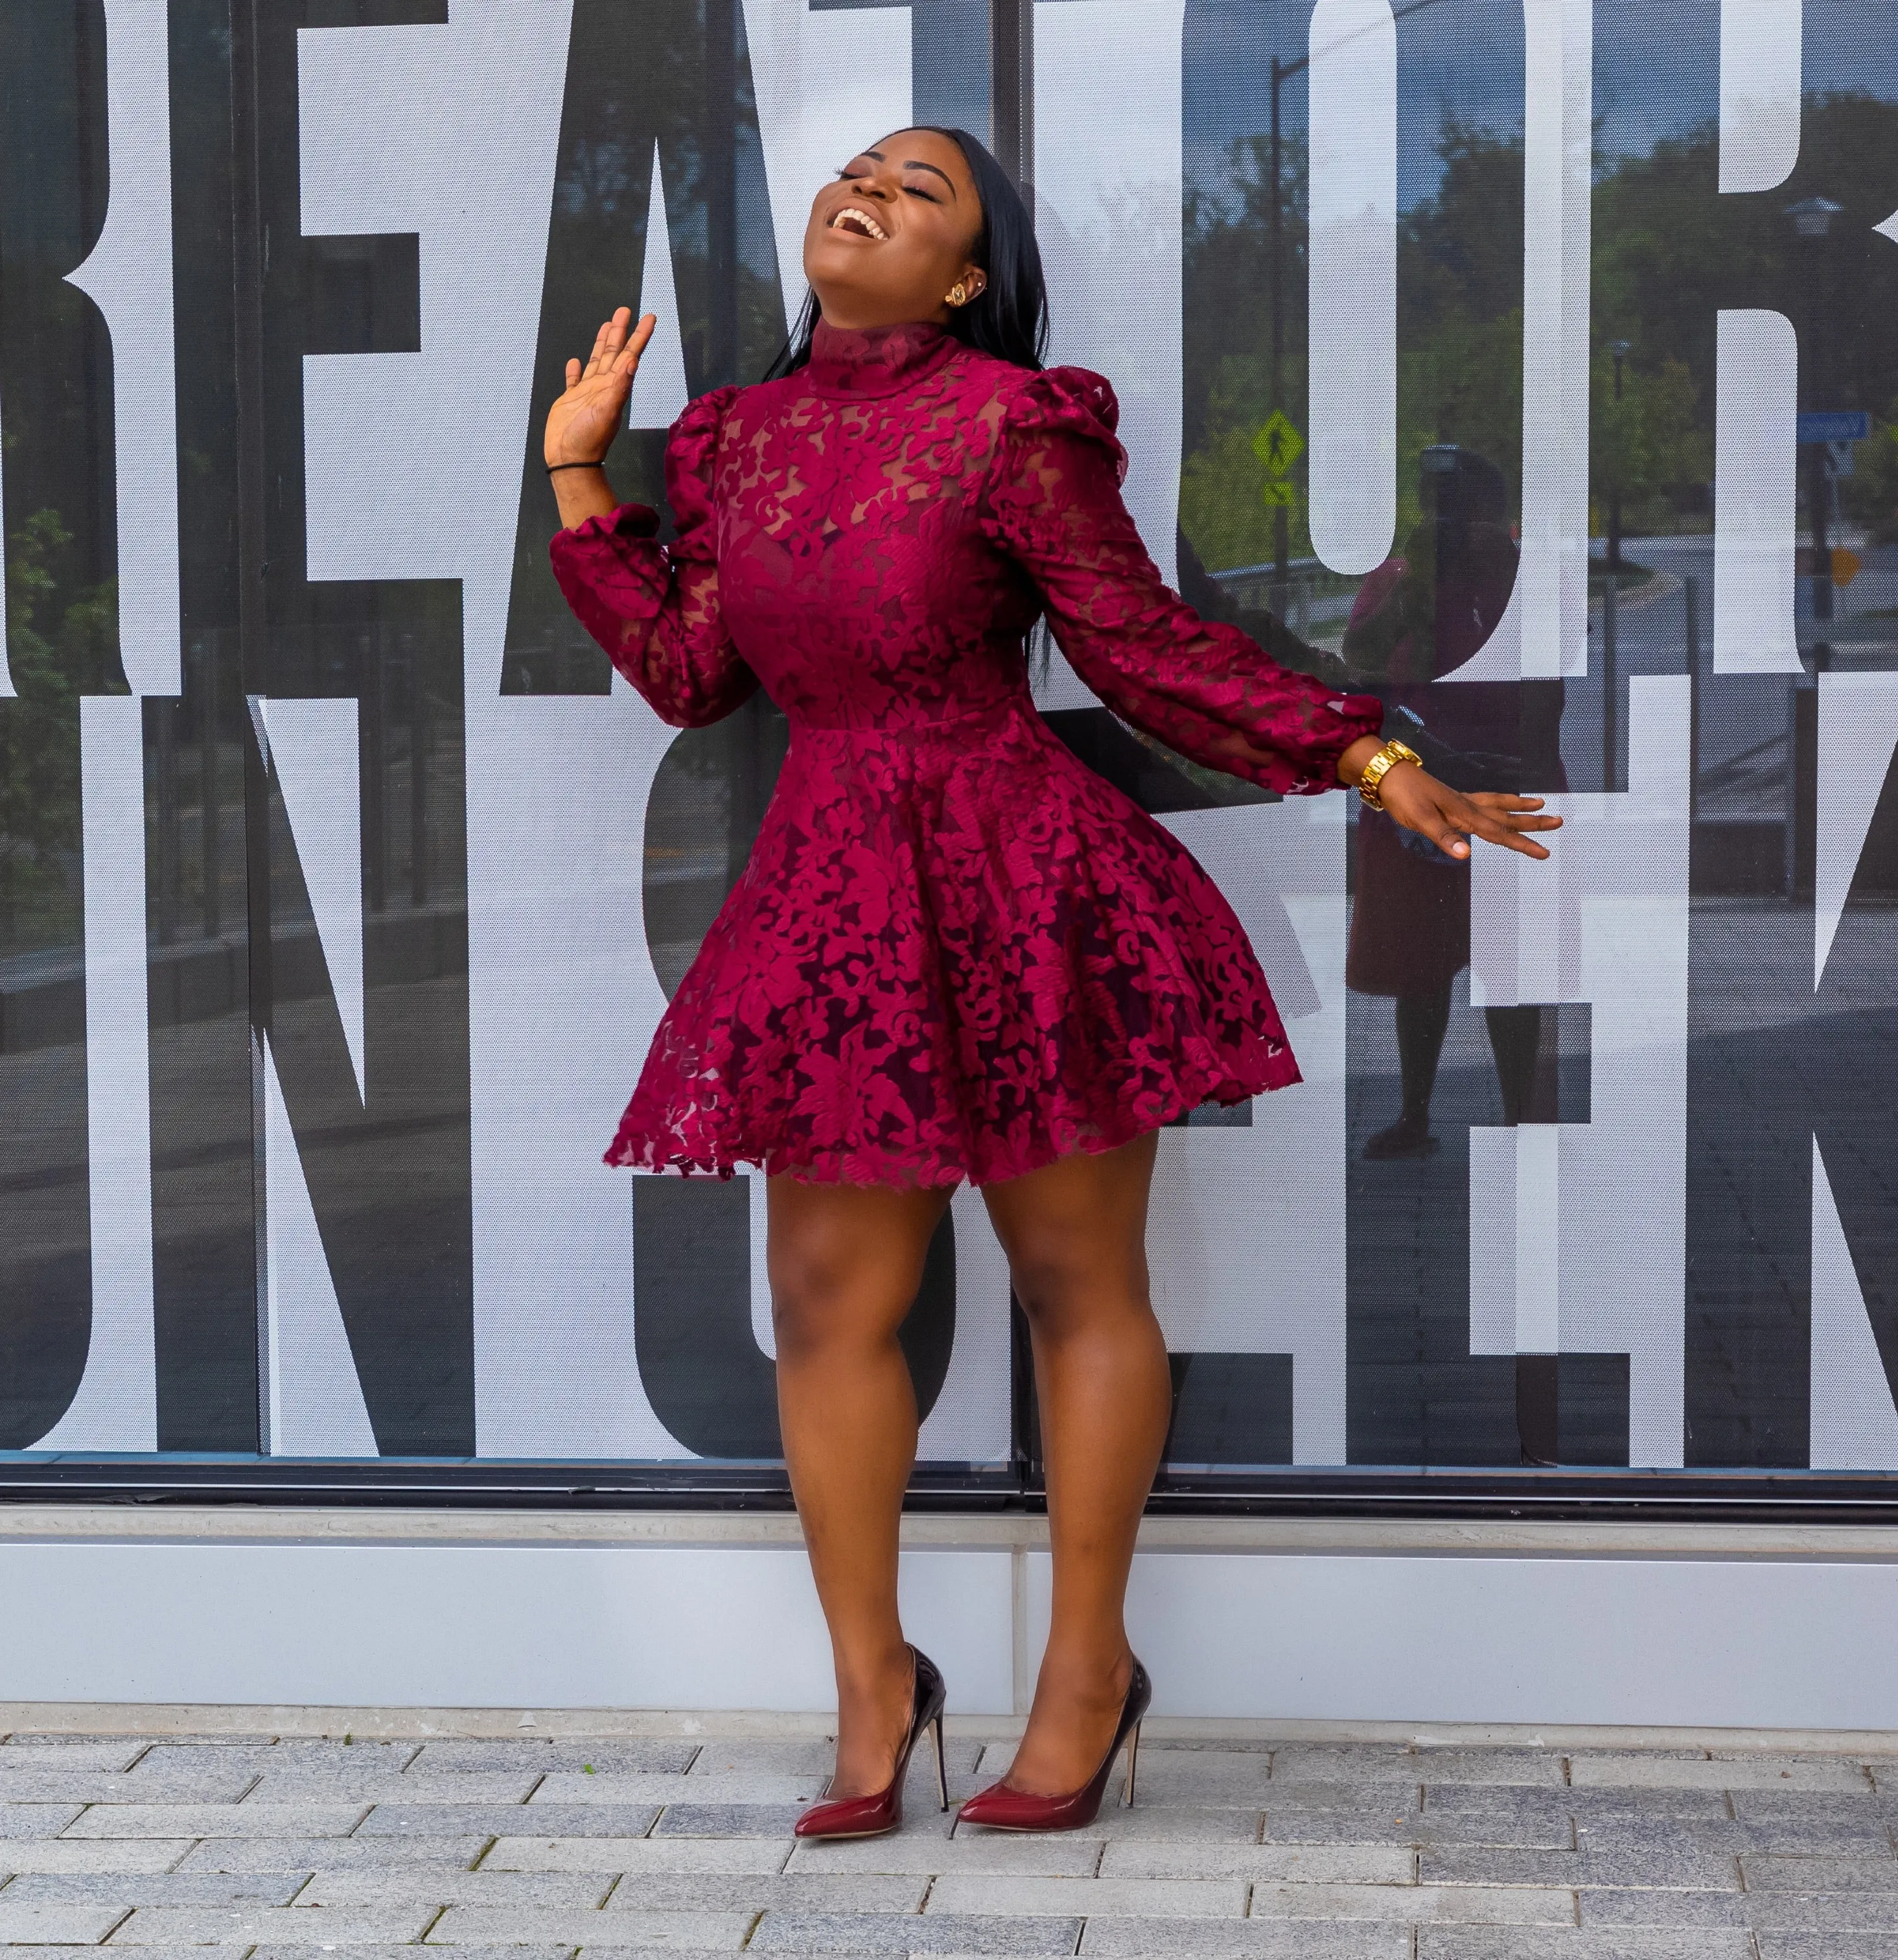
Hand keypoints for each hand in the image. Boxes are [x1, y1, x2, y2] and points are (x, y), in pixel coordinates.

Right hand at [544, 307, 654, 467]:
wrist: (569, 460)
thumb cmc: (589, 439)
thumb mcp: (607, 411)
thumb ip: (619, 386)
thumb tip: (633, 361)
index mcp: (615, 387)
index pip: (631, 355)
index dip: (640, 336)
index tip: (649, 317)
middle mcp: (604, 386)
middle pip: (614, 352)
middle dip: (621, 331)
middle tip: (625, 310)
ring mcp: (587, 392)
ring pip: (596, 360)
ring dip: (602, 343)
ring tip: (608, 325)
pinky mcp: (570, 399)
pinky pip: (574, 380)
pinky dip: (575, 370)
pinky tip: (575, 361)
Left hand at [1375, 764, 1560, 860]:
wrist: (1388, 774)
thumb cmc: (1403, 797)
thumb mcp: (1419, 819)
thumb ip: (1443, 837)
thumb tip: (1466, 855)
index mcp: (1463, 814)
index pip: (1499, 833)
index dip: (1522, 844)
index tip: (1544, 853)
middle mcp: (1467, 806)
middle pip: (1506, 818)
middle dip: (1532, 823)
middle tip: (1559, 823)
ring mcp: (1460, 800)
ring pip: (1498, 805)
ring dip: (1519, 807)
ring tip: (1541, 804)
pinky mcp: (1451, 798)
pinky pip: (1484, 800)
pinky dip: (1499, 801)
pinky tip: (1503, 801)